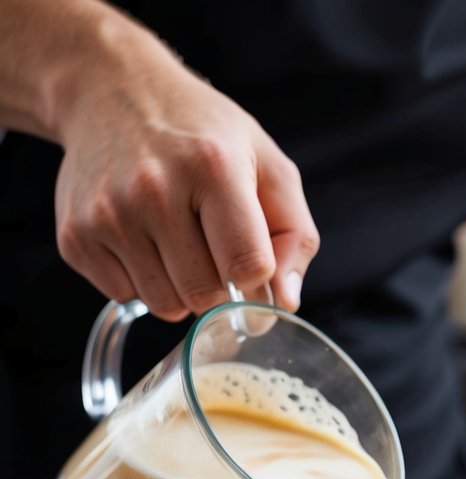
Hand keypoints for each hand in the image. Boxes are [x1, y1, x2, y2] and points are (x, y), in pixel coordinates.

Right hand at [53, 33, 318, 319]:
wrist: (111, 90)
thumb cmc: (200, 133)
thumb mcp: (266, 163)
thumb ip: (294, 234)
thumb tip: (284, 301)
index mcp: (213, 168)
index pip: (248, 266)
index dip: (257, 279)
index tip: (251, 266)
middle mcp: (155, 190)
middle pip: (204, 296)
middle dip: (217, 286)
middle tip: (210, 248)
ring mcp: (109, 214)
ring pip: (165, 305)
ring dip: (179, 288)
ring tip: (175, 240)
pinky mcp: (76, 235)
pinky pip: (125, 296)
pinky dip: (140, 281)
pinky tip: (141, 238)